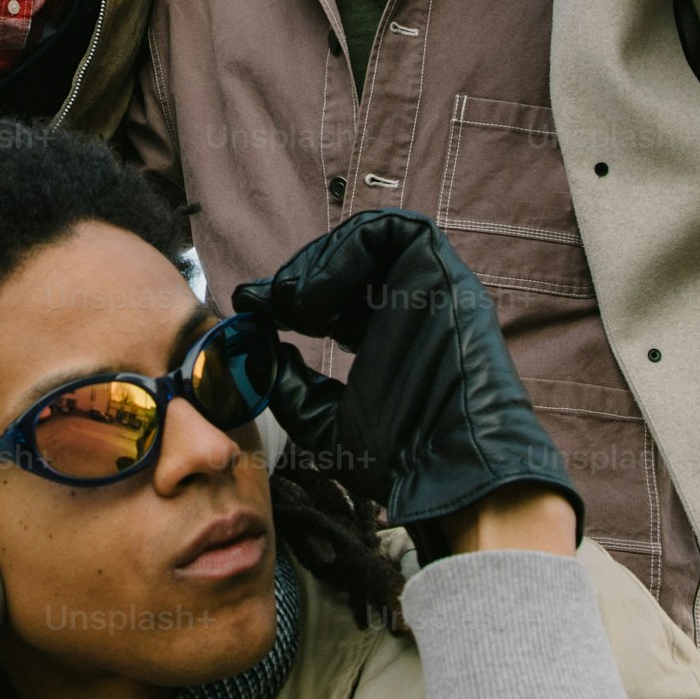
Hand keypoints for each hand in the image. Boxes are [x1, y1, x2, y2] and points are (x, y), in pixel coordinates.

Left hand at [233, 210, 582, 549]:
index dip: (288, 295)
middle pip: (348, 262)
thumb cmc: (399, 458)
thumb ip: (293, 388)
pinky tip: (321, 296)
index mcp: (384, 339)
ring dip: (322, 261)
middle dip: (300, 277)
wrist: (448, 467)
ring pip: (371, 239)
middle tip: (270, 305)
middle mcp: (409, 306)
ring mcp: (430, 287)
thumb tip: (264, 355)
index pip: (332, 298)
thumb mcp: (325, 422)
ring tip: (296, 303)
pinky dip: (350, 248)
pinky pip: (398, 231)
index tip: (251, 307)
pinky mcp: (445, 274)